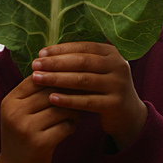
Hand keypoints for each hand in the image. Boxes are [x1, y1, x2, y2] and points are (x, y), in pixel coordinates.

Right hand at [0, 75, 79, 162]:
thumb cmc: (22, 133)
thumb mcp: (20, 110)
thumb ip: (35, 92)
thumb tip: (62, 68)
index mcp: (10, 101)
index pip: (37, 78)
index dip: (56, 75)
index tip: (71, 76)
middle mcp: (15, 113)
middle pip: (50, 92)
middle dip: (68, 92)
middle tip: (80, 94)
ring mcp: (26, 129)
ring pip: (60, 108)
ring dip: (72, 110)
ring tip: (75, 113)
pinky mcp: (40, 144)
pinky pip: (65, 126)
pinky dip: (72, 126)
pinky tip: (71, 127)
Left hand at [31, 42, 147, 150]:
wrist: (128, 115)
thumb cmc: (104, 88)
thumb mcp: (98, 70)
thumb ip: (80, 60)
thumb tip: (46, 54)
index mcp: (111, 52)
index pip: (82, 47)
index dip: (60, 49)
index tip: (40, 53)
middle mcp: (118, 65)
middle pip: (81, 62)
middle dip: (55, 63)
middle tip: (35, 65)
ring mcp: (118, 85)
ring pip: (82, 80)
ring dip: (57, 79)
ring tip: (38, 79)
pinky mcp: (115, 104)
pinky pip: (87, 101)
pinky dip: (68, 99)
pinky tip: (52, 98)